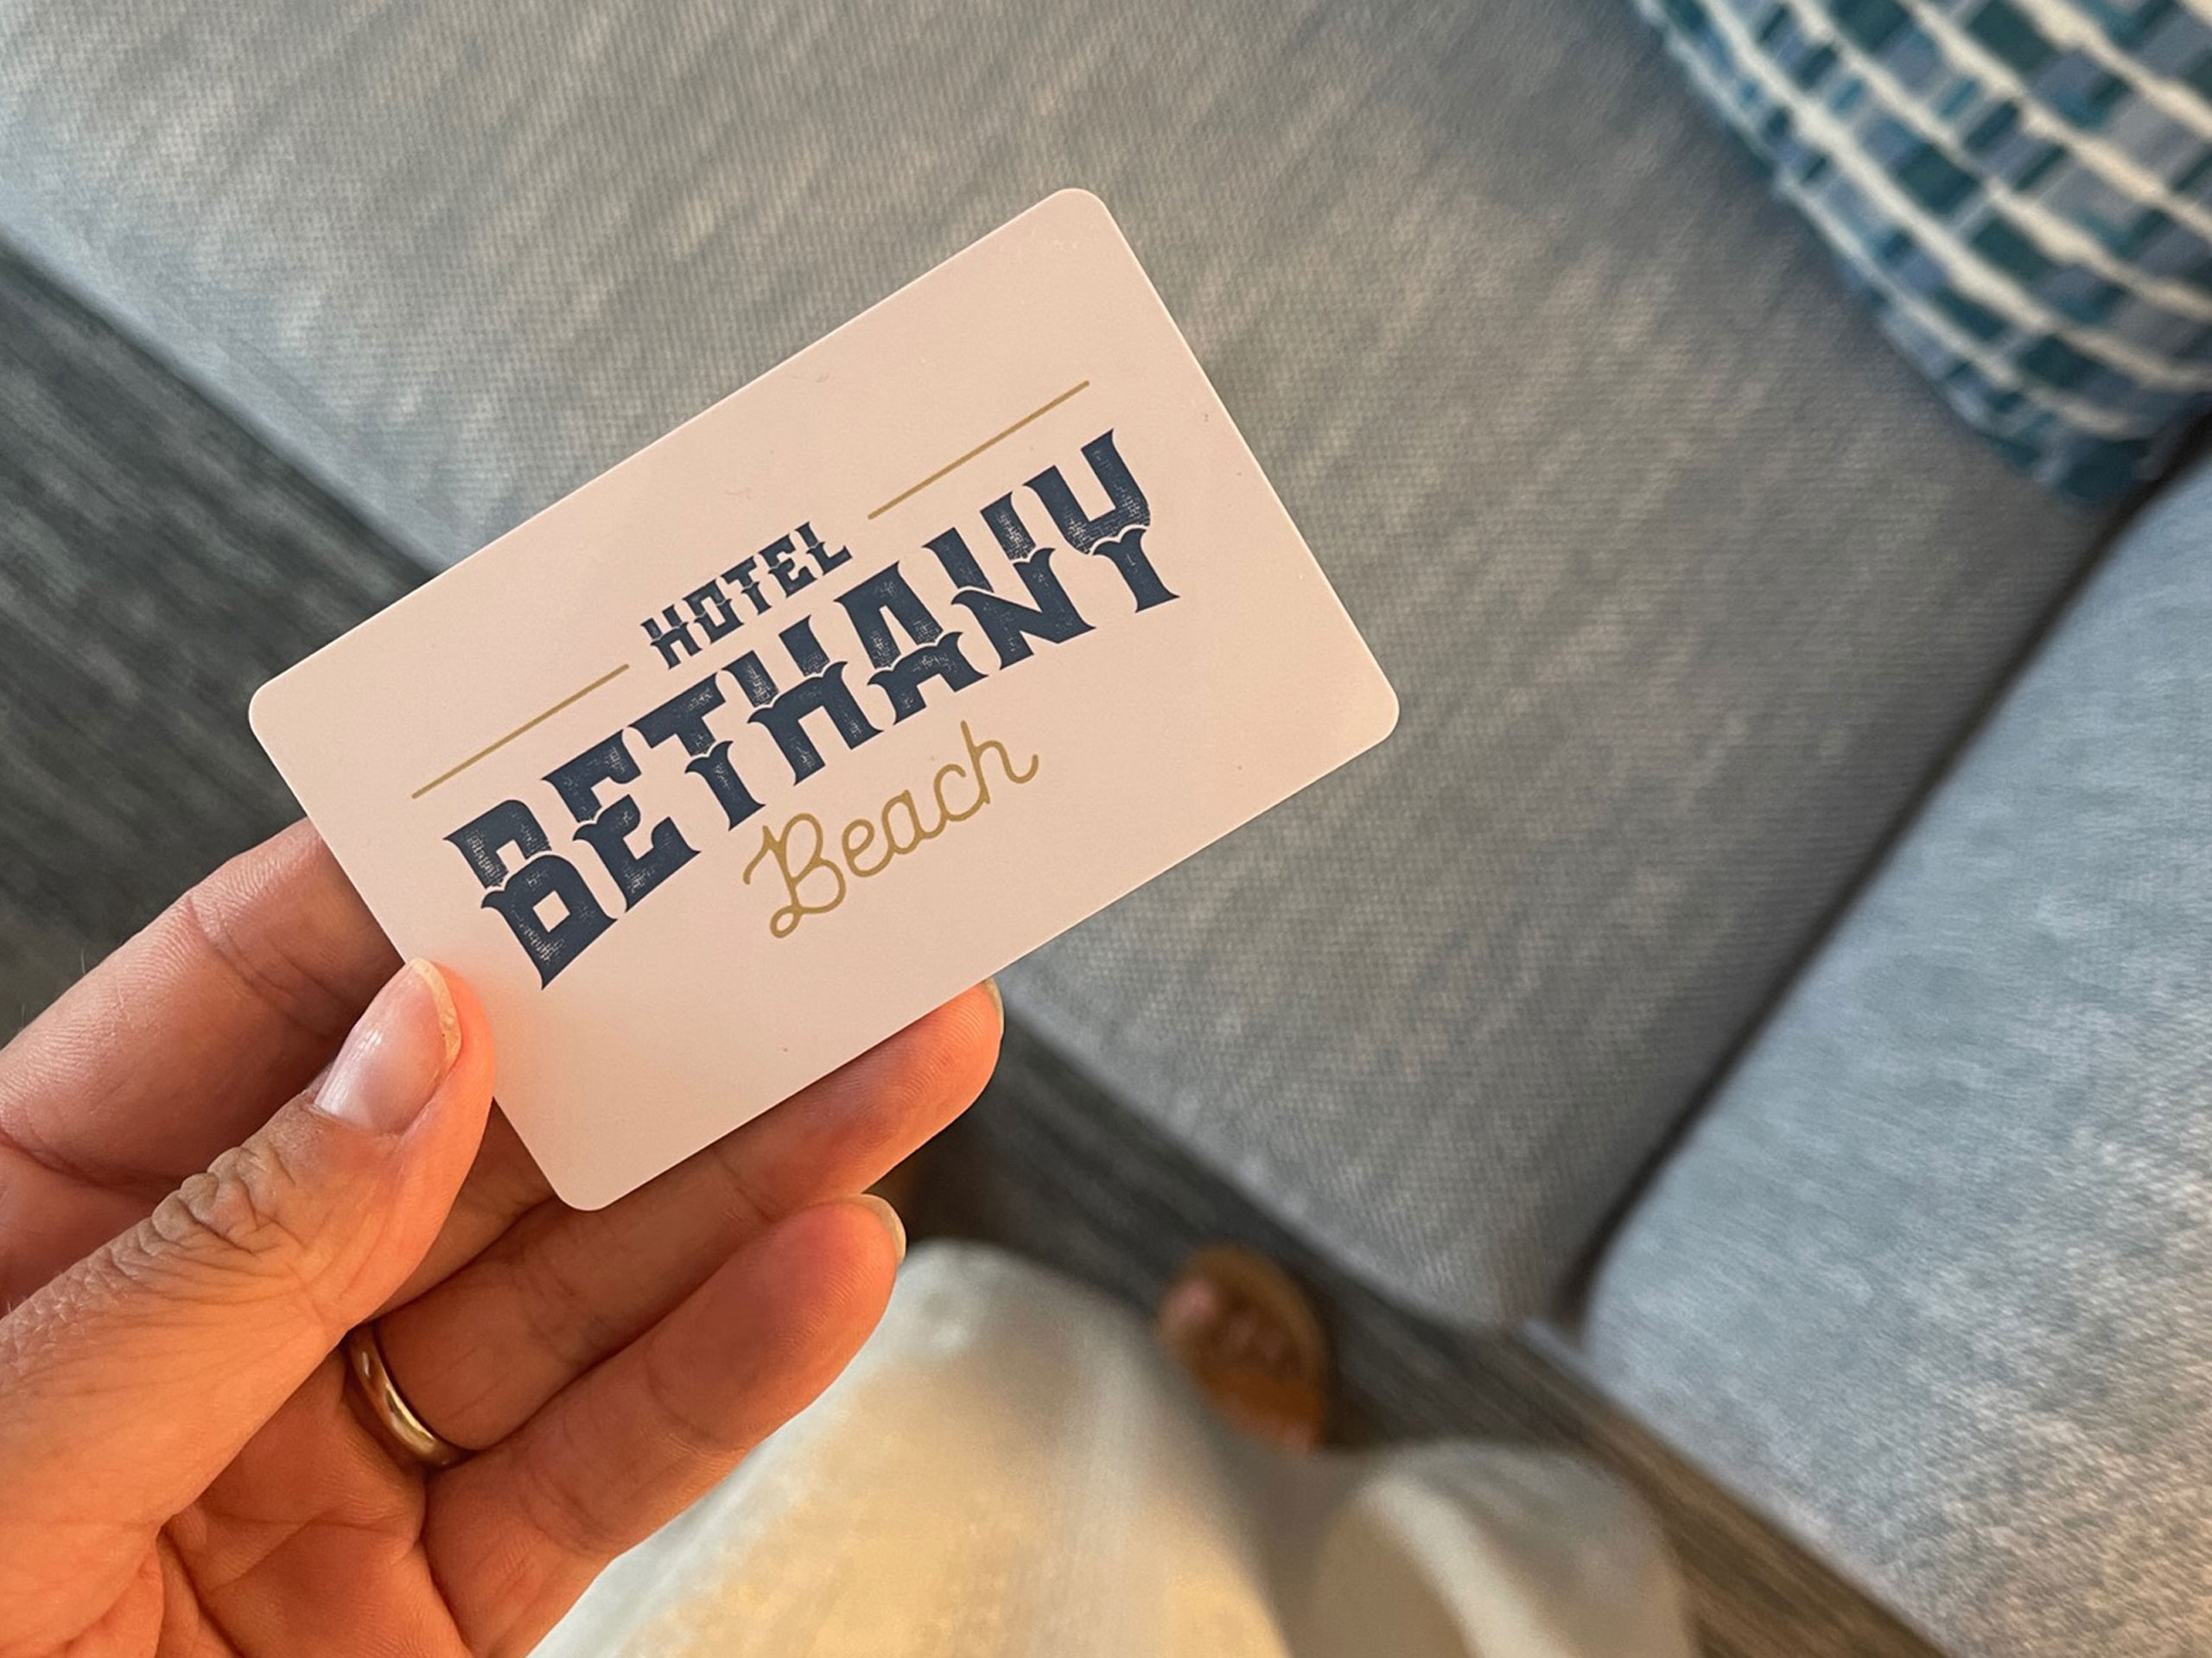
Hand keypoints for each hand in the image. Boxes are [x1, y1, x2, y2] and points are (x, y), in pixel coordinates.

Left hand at [0, 821, 999, 1654]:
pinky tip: (825, 1267)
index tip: (581, 807)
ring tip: (893, 1064)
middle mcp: (218, 1326)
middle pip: (470, 1133)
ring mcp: (338, 1465)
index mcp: (47, 1226)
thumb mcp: (4, 1446)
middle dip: (651, 1024)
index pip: (254, 1000)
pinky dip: (729, 1374)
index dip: (422, 888)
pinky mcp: (440, 1609)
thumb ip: (220, 1258)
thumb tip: (414, 1051)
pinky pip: (605, 1474)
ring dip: (749, 1177)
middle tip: (807, 924)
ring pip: (577, 1293)